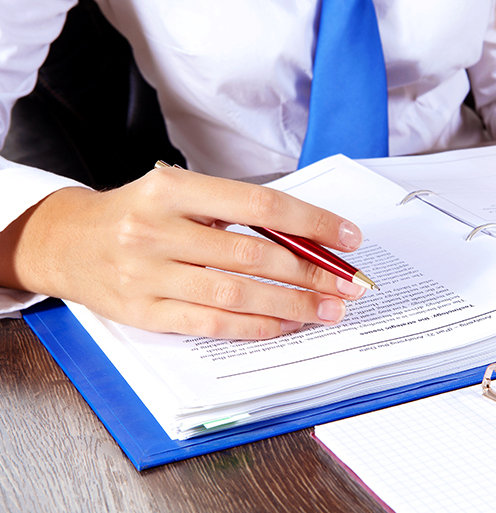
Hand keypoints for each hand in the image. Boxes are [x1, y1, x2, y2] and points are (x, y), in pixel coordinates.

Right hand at [0, 167, 366, 338]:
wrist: (67, 242)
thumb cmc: (137, 214)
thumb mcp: (181, 195)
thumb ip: (235, 213)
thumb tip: (306, 239)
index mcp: (172, 190)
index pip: (259, 205)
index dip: (311, 222)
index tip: (347, 237)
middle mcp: (157, 230)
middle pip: (253, 255)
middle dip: (311, 273)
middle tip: (347, 284)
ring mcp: (147, 275)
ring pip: (236, 294)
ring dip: (292, 305)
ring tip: (327, 309)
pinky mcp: (144, 312)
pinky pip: (211, 324)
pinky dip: (256, 326)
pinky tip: (285, 325)